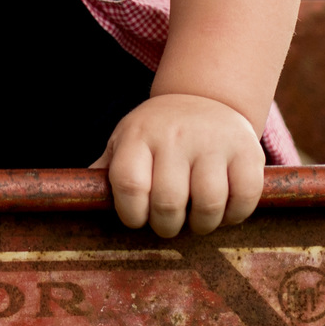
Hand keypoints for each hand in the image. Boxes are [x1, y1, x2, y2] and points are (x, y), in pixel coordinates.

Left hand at [92, 93, 264, 236]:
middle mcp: (175, 136)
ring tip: (196, 219)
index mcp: (138, 135)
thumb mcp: (125, 141)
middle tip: (169, 222)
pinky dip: (234, 216)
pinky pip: (244, 199)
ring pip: (208, 205)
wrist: (205, 98)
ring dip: (202, 226)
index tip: (138, 218)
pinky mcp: (248, 151)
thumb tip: (76, 197)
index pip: (128, 184)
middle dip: (166, 226)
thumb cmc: (156, 133)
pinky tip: (224, 210)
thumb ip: (105, 170)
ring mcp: (214, 142)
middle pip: (168, 202)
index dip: (131, 214)